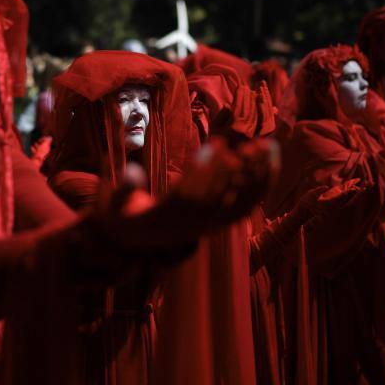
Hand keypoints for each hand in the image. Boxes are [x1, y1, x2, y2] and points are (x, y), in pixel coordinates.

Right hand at [99, 138, 279, 251]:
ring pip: (238, 204)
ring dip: (255, 176)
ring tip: (267, 146)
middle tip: (252, 145)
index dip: (204, 171)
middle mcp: (192, 225)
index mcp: (166, 217)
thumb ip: (125, 189)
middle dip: (239, 172)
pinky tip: (269, 162)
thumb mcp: (114, 204)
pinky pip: (244, 207)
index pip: (189, 195)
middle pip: (223, 199)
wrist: (135, 240)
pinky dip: (259, 186)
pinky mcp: (217, 224)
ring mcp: (207, 226)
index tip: (217, 144)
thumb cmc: (123, 215)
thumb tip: (132, 170)